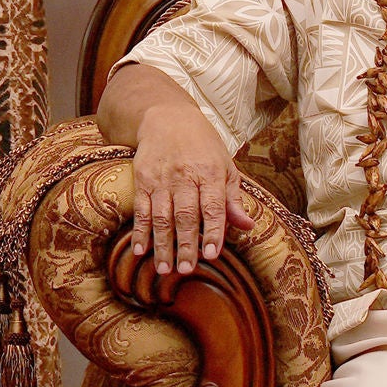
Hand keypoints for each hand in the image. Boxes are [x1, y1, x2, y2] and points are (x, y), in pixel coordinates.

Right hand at [127, 95, 253, 277]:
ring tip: (164, 269)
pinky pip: (142, 210)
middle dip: (186, 245)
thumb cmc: (202, 145)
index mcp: (210, 173)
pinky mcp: (143, 180)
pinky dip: (140, 231)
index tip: (212, 254)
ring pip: (162, 216)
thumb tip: (247, 226)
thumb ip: (232, 198)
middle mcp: (185, 176)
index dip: (213, 231)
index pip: (213, 206)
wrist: (167, 116)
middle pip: (185, 215)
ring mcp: (162, 179)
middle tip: (186, 270)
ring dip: (162, 245)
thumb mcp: (225, 165)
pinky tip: (140, 250)